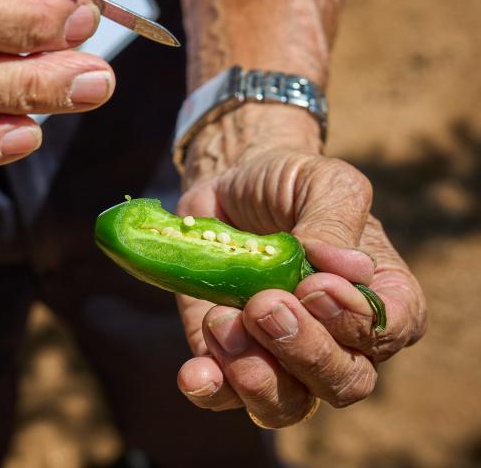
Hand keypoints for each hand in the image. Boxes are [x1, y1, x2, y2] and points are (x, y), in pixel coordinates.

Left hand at [173, 112, 426, 427]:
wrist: (224, 187)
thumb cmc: (287, 183)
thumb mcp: (321, 180)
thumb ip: (336, 219)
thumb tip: (348, 268)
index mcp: (380, 295)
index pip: (390, 331)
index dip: (356, 321)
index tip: (314, 285)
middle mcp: (339, 339)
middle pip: (344, 381)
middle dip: (304, 351)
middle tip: (263, 305)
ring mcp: (282, 355)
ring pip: (289, 404)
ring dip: (258, 376)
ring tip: (223, 323)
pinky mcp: (229, 358)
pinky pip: (226, 396)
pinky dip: (212, 389)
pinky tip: (195, 371)